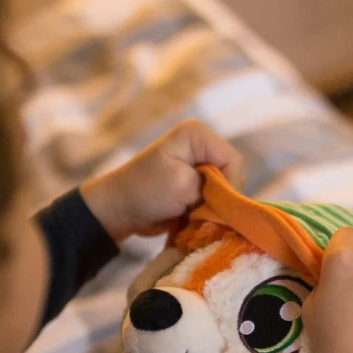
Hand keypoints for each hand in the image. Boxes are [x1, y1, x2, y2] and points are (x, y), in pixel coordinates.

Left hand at [79, 120, 244, 241]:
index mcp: (198, 135)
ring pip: (225, 192)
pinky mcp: (195, 184)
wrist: (118, 209)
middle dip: (219, 198)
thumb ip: (215, 190)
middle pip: (232, 177)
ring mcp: (199, 165)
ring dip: (211, 207)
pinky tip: (190, 217)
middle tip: (198, 211)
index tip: (209, 204)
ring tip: (191, 215)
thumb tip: (233, 204)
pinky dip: (205, 212)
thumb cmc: (145, 191)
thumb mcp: (183, 186)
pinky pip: (214, 200)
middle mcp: (202, 146)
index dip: (228, 186)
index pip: (234, 162)